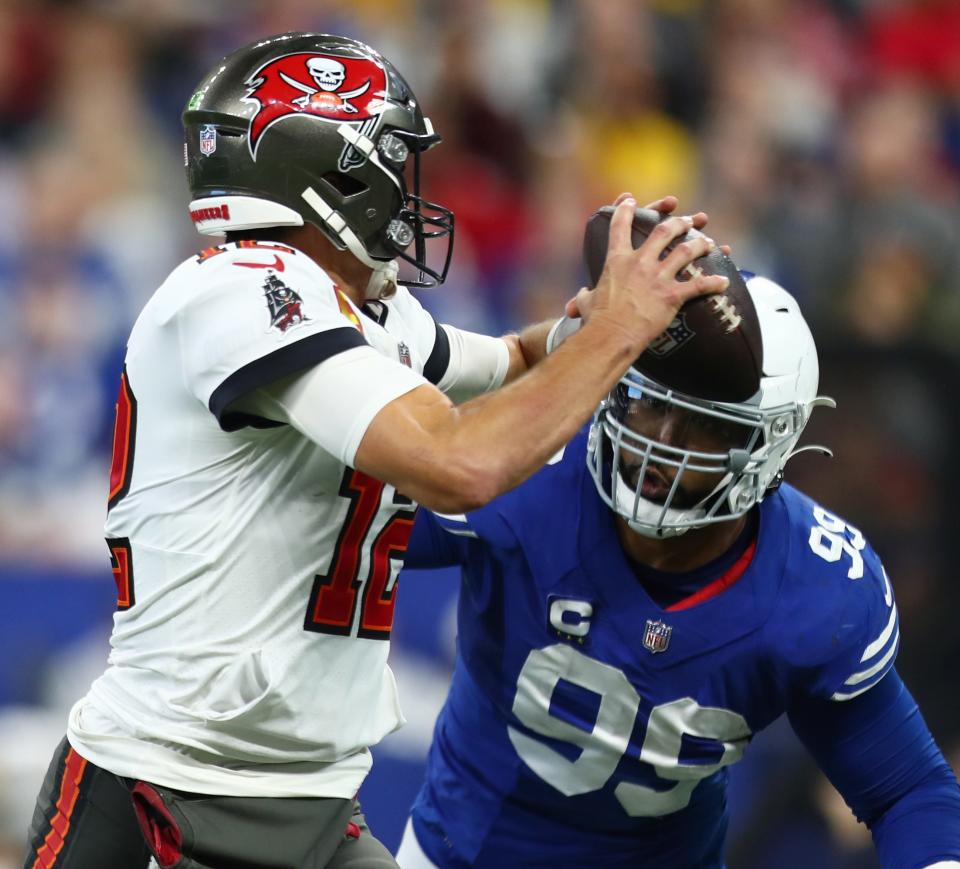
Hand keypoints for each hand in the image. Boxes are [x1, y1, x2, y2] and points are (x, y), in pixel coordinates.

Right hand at [572, 197, 728, 351]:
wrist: (611, 335)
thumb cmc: (597, 321)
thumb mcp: (586, 303)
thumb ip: (584, 297)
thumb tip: (577, 300)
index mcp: (616, 261)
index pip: (619, 227)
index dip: (625, 210)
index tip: (631, 201)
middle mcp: (640, 262)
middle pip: (664, 231)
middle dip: (678, 222)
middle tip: (688, 219)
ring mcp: (658, 277)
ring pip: (686, 251)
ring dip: (700, 244)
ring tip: (709, 243)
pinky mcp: (672, 295)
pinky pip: (699, 286)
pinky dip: (714, 284)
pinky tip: (724, 282)